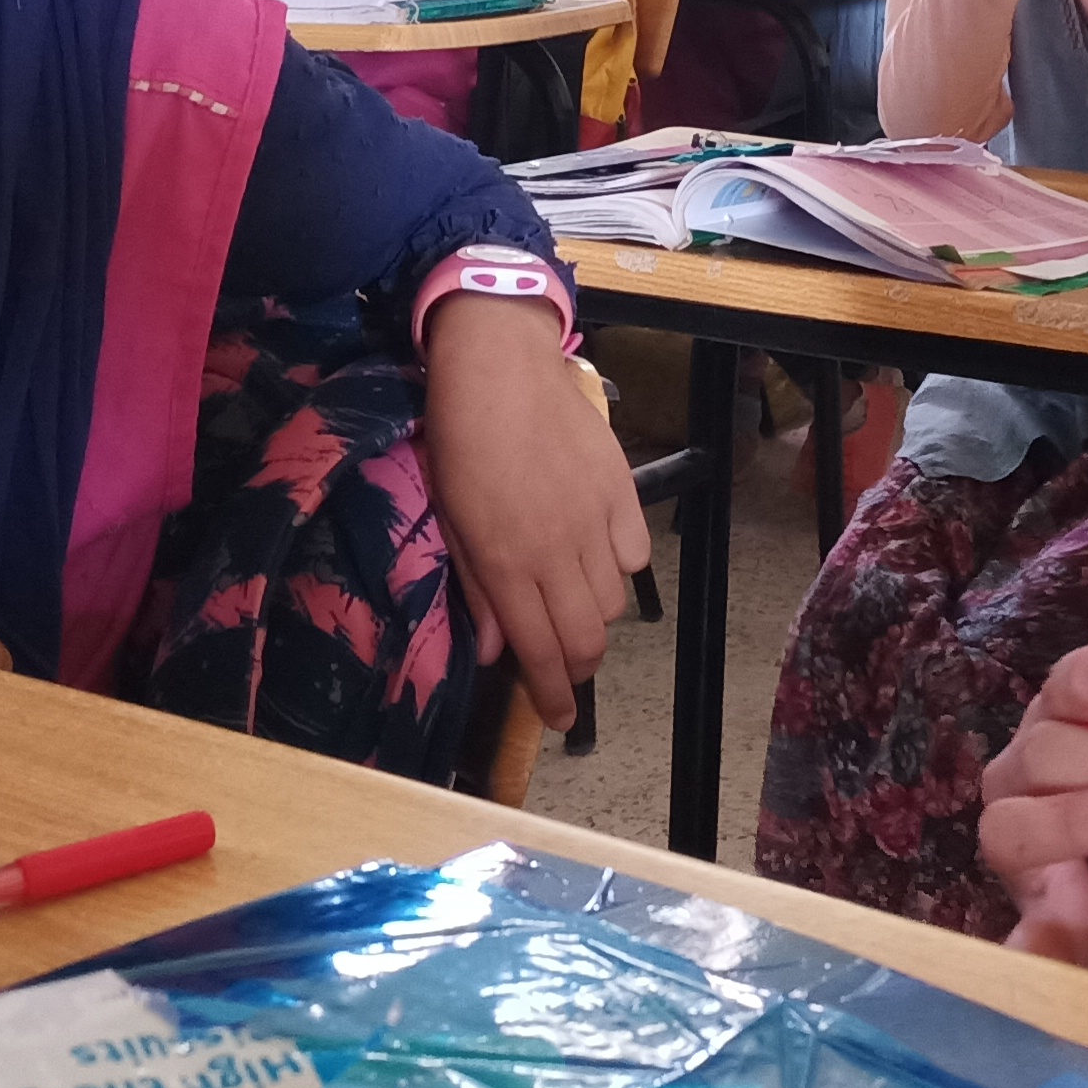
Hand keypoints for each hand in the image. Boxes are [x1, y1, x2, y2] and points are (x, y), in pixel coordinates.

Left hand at [420, 298, 644, 729]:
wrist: (499, 368)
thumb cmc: (459, 442)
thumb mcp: (451, 520)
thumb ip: (477, 588)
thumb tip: (497, 652)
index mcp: (506, 562)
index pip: (539, 650)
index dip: (552, 694)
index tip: (559, 719)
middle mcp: (557, 551)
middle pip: (586, 636)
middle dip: (578, 668)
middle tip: (565, 670)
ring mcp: (594, 520)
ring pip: (614, 600)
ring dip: (595, 618)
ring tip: (574, 609)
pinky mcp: (621, 491)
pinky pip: (635, 553)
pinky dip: (622, 569)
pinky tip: (600, 559)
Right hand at [982, 646, 1087, 968]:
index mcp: (1087, 731)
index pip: (1071, 686)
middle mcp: (1039, 778)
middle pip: (1044, 746)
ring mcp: (1025, 853)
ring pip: (1013, 824)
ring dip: (1075, 818)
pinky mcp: (1028, 931)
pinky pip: (1013, 937)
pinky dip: (1031, 940)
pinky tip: (1060, 943)